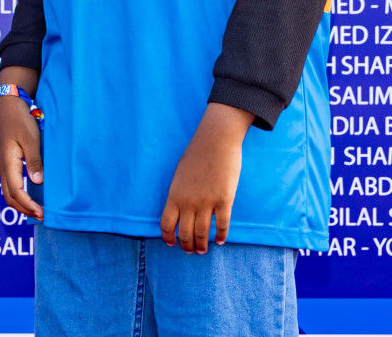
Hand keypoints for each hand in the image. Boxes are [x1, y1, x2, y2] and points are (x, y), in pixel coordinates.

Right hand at [0, 95, 43, 219]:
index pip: (17, 193)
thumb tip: (37, 182)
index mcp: (7, 164)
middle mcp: (3, 168)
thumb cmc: (20, 121)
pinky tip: (30, 195)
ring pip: (8, 193)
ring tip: (37, 210)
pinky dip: (19, 195)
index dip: (29, 205)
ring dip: (21, 204)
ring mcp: (3, 166)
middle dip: (24, 210)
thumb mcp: (31, 139)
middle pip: (9, 198)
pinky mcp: (6, 162)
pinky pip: (10, 185)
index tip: (42, 213)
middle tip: (41, 216)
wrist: (8, 106)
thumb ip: (34, 161)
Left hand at [160, 103, 252, 252]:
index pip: (167, 224)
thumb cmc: (197, 154)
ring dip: (202, 245)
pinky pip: (222, 225)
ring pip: (203, 233)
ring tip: (203, 250)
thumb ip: (179, 193)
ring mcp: (207, 202)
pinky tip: (221, 240)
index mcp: (174, 195)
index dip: (169, 237)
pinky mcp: (224, 200)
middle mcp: (188, 202)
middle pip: (185, 233)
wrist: (215, 141)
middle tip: (191, 251)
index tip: (172, 244)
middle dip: (187, 245)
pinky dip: (222, 235)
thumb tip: (181, 208)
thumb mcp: (180, 174)